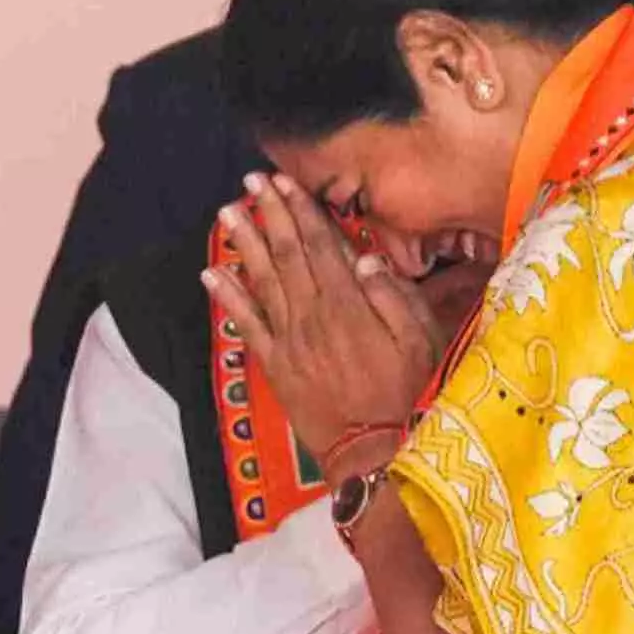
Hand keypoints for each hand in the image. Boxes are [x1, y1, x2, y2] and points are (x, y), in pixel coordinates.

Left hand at [202, 173, 440, 469]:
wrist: (376, 452)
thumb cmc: (410, 395)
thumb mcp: (422, 343)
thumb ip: (395, 298)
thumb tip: (367, 258)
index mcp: (350, 304)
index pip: (321, 245)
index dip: (301, 211)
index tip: (285, 183)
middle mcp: (313, 314)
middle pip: (287, 254)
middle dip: (268, 214)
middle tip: (250, 181)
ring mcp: (290, 340)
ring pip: (262, 280)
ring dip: (243, 243)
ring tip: (228, 212)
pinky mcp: (276, 365)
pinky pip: (246, 325)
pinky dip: (227, 297)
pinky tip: (211, 273)